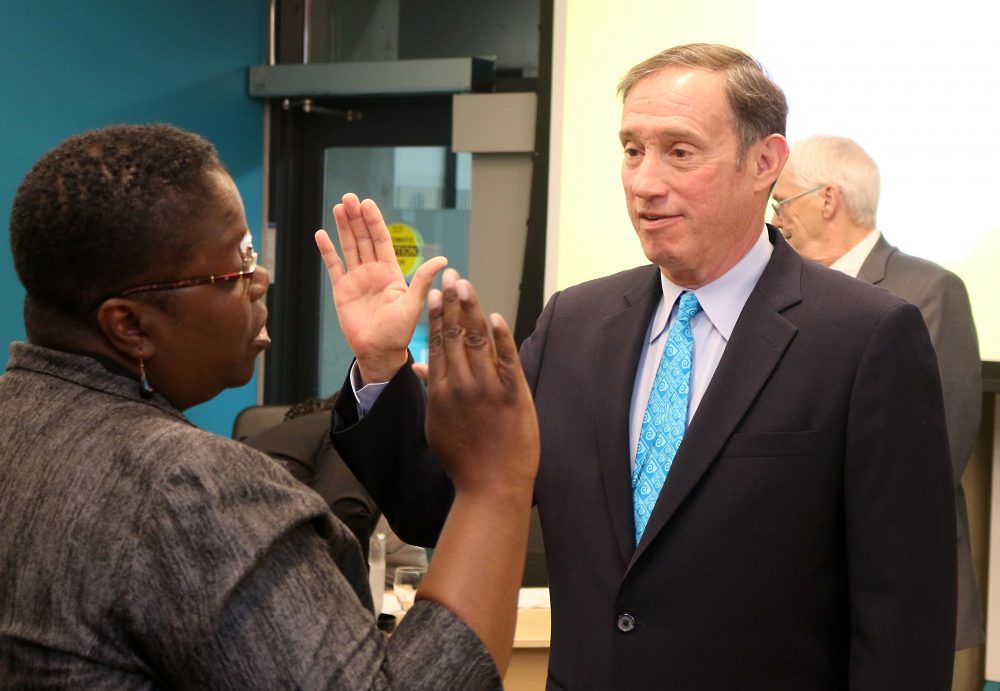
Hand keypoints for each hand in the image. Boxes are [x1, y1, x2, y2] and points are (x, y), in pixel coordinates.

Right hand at [314, 193, 446, 383]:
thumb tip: (442, 259)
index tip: (367, 204)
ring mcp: (356, 279)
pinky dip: (327, 251)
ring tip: (338, 207)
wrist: (378, 351)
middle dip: (357, 218)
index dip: (374, 222)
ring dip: (343, 227)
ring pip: (349, 247)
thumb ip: (422, 279)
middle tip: (349, 198)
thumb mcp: (413, 304)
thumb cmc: (398, 332)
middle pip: (363, 238)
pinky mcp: (341, 290)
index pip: (381, 240)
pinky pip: (334, 266)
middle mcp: (373, 271)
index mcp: (390, 272)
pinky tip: (321, 234)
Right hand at [415, 269, 538, 497]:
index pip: (437, 344)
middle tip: (452, 276)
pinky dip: (501, 336)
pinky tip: (495, 317)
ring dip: (473, 310)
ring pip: (479, 340)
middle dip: (454, 302)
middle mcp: (461, 385)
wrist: (492, 485)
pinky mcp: (514, 394)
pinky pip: (506, 358)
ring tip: (468, 286)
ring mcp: (488, 389)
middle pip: (456, 334)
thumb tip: (420, 368)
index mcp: (440, 392)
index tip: (435, 294)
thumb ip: (430, 392)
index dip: (437, 316)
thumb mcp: (436, 426)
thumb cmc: (463, 459)